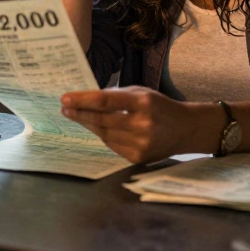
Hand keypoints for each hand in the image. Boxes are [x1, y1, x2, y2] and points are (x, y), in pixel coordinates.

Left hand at [60, 86, 210, 163]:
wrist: (185, 130)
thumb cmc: (159, 107)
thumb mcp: (141, 93)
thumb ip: (116, 94)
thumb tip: (86, 99)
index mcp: (143, 102)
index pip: (105, 101)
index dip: (83, 100)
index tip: (65, 98)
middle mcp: (142, 124)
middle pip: (101, 120)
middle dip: (79, 114)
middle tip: (64, 108)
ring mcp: (141, 143)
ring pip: (104, 134)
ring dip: (88, 125)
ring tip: (76, 116)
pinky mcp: (138, 157)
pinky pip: (112, 145)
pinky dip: (103, 136)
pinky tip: (96, 128)